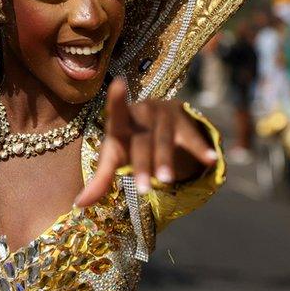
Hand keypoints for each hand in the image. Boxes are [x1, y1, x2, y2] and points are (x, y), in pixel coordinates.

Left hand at [74, 78, 218, 207]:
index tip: (119, 84)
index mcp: (120, 121)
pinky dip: (200, 149)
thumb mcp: (114, 157)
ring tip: (166, 181)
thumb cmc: (129, 141)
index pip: (116, 111)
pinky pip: (191, 137)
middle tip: (143, 189)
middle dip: (141, 165)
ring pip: (163, 140)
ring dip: (165, 160)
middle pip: (141, 142)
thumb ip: (99, 181)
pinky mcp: (184, 121)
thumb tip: (78, 206)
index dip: (116, 99)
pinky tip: (211, 160)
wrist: (156, 122)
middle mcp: (142, 114)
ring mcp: (164, 115)